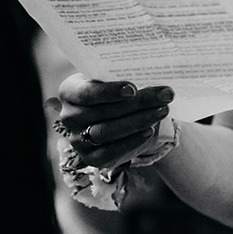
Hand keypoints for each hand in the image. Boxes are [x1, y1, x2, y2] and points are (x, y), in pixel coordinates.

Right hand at [51, 75, 174, 171]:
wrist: (114, 118)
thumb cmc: (113, 93)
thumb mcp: (111, 81)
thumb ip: (120, 77)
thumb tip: (149, 75)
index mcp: (69, 91)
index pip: (87, 92)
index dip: (109, 91)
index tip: (133, 88)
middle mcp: (69, 116)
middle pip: (103, 111)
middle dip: (137, 103)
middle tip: (164, 95)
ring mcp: (77, 139)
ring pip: (108, 131)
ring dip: (139, 121)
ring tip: (161, 110)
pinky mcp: (90, 158)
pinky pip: (111, 152)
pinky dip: (132, 141)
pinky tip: (149, 130)